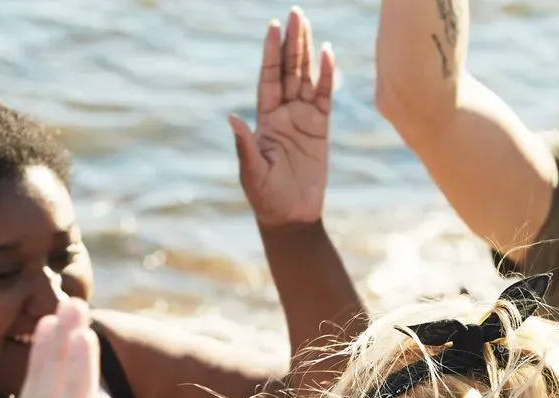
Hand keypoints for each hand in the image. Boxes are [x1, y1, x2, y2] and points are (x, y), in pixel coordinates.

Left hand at [231, 8, 336, 227]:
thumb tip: (232, 119)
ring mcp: (303, 120)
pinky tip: (327, 54)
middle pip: (288, 70)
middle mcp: (283, 113)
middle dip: (291, 42)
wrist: (291, 216)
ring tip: (308, 24)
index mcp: (265, 120)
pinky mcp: (320, 130)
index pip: (268, 77)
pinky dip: (326, 76)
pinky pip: (325, 97)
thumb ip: (245, 145)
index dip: (271, 52)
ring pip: (306, 78)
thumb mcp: (252, 172)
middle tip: (295, 13)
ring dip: (307, 51)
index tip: (273, 26)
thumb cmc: (266, 198)